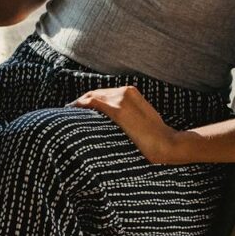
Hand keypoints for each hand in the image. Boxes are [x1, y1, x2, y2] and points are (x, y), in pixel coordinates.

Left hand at [67, 85, 182, 163]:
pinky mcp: (118, 110)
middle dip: (82, 101)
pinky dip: (80, 105)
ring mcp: (121, 99)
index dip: (90, 100)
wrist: (166, 143)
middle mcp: (125, 91)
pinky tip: (71, 111)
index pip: (104, 93)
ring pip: (92, 97)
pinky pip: (93, 103)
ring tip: (68, 113)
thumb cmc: (155, 137)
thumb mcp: (142, 119)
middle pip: (96, 93)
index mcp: (131, 92)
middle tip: (69, 110)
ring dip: (78, 104)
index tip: (79, 108)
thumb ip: (128, 116)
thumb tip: (116, 125)